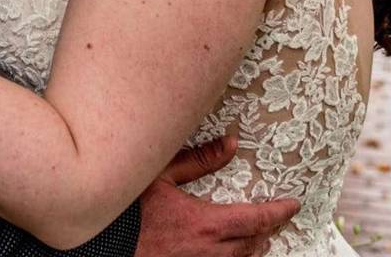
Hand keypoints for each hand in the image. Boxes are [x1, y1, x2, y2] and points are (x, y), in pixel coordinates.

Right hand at [134, 137, 299, 256]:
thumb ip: (199, 159)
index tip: (292, 204)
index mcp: (205, 224)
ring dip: (251, 251)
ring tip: (258, 242)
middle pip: (250, 246)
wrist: (98, 240)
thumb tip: (231, 144)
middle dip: (267, 233)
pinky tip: (226, 253)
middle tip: (276, 222)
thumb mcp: (161, 174)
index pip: (255, 219)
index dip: (278, 212)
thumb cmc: (127, 208)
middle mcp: (206, 251)